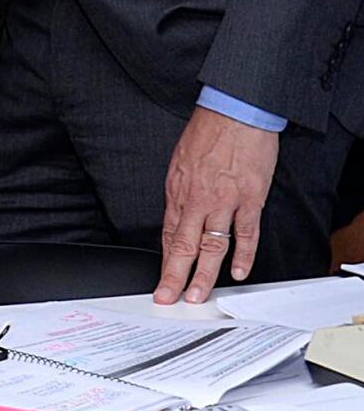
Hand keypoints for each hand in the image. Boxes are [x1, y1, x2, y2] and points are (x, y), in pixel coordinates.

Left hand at [154, 106, 279, 304]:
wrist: (234, 113)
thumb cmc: (208, 134)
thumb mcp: (180, 162)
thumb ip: (181, 193)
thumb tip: (179, 216)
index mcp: (177, 191)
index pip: (167, 234)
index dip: (163, 261)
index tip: (160, 279)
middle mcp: (197, 200)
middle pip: (183, 246)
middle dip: (174, 276)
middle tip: (169, 298)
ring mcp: (224, 202)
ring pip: (212, 246)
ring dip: (204, 274)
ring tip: (197, 295)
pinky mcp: (249, 200)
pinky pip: (245, 234)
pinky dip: (243, 256)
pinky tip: (237, 272)